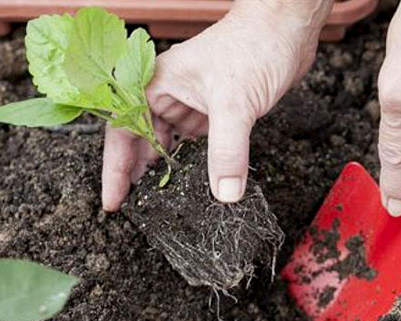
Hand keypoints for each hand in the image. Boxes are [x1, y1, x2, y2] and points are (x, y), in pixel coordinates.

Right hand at [102, 0, 331, 210]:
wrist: (287, 31)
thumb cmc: (253, 46)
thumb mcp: (234, 102)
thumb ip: (227, 150)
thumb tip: (224, 193)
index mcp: (156, 83)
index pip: (123, 130)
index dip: (115, 169)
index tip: (114, 202)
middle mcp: (169, 95)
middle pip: (142, 141)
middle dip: (138, 175)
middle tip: (138, 209)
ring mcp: (193, 104)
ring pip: (171, 144)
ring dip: (167, 170)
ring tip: (163, 201)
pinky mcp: (217, 113)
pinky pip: (198, 145)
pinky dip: (195, 164)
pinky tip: (196, 183)